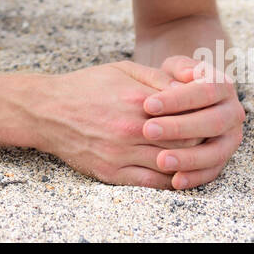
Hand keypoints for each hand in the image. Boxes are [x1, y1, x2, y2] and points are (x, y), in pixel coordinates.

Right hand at [31, 61, 190, 187]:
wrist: (47, 110)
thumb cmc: (87, 86)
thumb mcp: (123, 69)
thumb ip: (159, 77)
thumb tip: (191, 84)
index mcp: (137, 100)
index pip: (188, 114)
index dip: (202, 116)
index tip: (206, 114)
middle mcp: (131, 129)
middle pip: (185, 142)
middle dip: (199, 139)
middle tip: (206, 135)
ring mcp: (121, 153)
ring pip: (171, 164)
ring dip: (187, 161)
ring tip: (194, 154)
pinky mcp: (111, 173)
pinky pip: (151, 184)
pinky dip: (169, 180)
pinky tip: (175, 172)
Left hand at [140, 55, 245, 189]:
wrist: (183, 99)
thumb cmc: (174, 81)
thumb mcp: (175, 68)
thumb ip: (179, 68)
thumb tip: (187, 75)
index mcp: (223, 85)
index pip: (205, 90)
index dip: (178, 98)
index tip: (148, 104)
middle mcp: (233, 112)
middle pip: (212, 122)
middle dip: (179, 127)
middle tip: (148, 130)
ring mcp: (231, 138)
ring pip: (216, 151)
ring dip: (189, 158)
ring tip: (161, 160)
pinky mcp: (223, 158)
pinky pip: (213, 171)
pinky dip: (195, 178)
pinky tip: (175, 181)